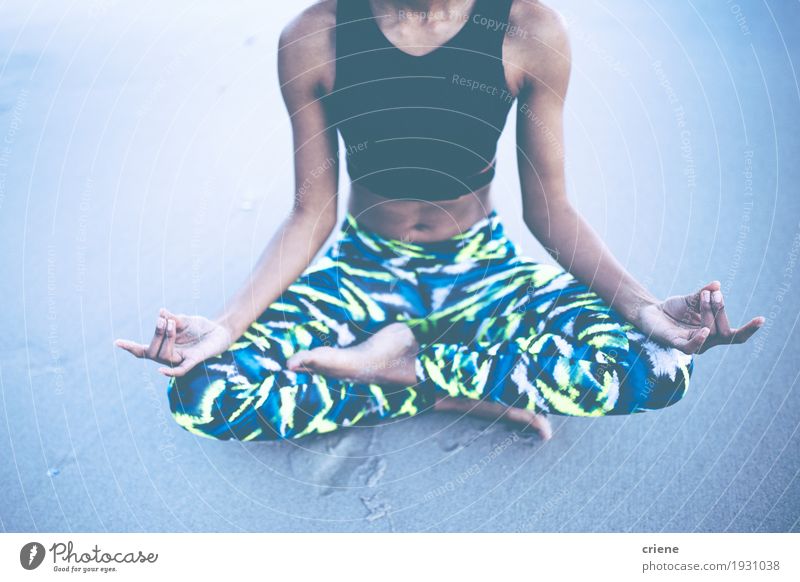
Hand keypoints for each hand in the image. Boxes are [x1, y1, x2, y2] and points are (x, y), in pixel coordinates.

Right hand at [115, 308, 233, 376]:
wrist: (219, 331)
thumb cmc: (199, 328)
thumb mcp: (184, 320)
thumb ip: (172, 318)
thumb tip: (161, 312)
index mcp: (164, 346)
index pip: (144, 350)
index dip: (130, 347)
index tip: (116, 342)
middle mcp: (170, 356)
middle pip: (152, 351)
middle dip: (156, 333)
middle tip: (164, 319)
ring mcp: (181, 359)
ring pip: (164, 356)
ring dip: (166, 338)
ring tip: (172, 323)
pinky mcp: (194, 360)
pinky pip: (180, 371)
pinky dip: (171, 372)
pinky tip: (160, 371)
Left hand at [636, 281, 764, 354]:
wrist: (650, 311)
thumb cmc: (674, 308)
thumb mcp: (692, 298)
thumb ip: (705, 293)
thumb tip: (717, 285)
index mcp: (712, 333)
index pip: (735, 336)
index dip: (749, 329)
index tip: (762, 318)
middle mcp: (704, 341)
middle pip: (723, 330)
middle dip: (721, 309)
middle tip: (712, 293)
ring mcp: (690, 343)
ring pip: (709, 332)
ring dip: (709, 311)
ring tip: (701, 295)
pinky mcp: (675, 343)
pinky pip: (690, 347)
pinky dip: (699, 339)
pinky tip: (704, 330)